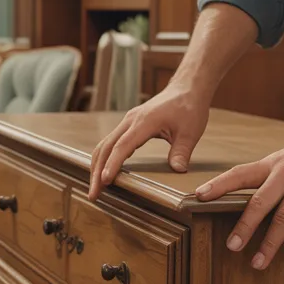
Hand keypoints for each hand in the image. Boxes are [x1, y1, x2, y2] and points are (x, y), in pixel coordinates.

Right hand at [89, 86, 210, 199]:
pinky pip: (111, 142)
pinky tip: (103, 172)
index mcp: (144, 122)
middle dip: (96, 172)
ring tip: (95, 188)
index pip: (122, 146)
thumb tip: (177, 170)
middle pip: (106, 147)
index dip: (112, 164)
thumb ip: (182, 151)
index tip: (105, 181)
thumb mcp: (190, 131)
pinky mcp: (129, 125)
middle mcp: (130, 121)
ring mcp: (127, 122)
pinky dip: (104, 158)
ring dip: (97, 166)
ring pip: (104, 145)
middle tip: (93, 194)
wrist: (186, 88)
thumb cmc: (188, 107)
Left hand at [196, 136, 283, 269]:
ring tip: (258, 262)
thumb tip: (246, 190)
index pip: (240, 173)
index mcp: (274, 164)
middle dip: (244, 226)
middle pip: (259, 202)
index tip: (198, 196)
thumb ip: (271, 174)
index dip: (219, 185)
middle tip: (232, 247)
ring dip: (270, 243)